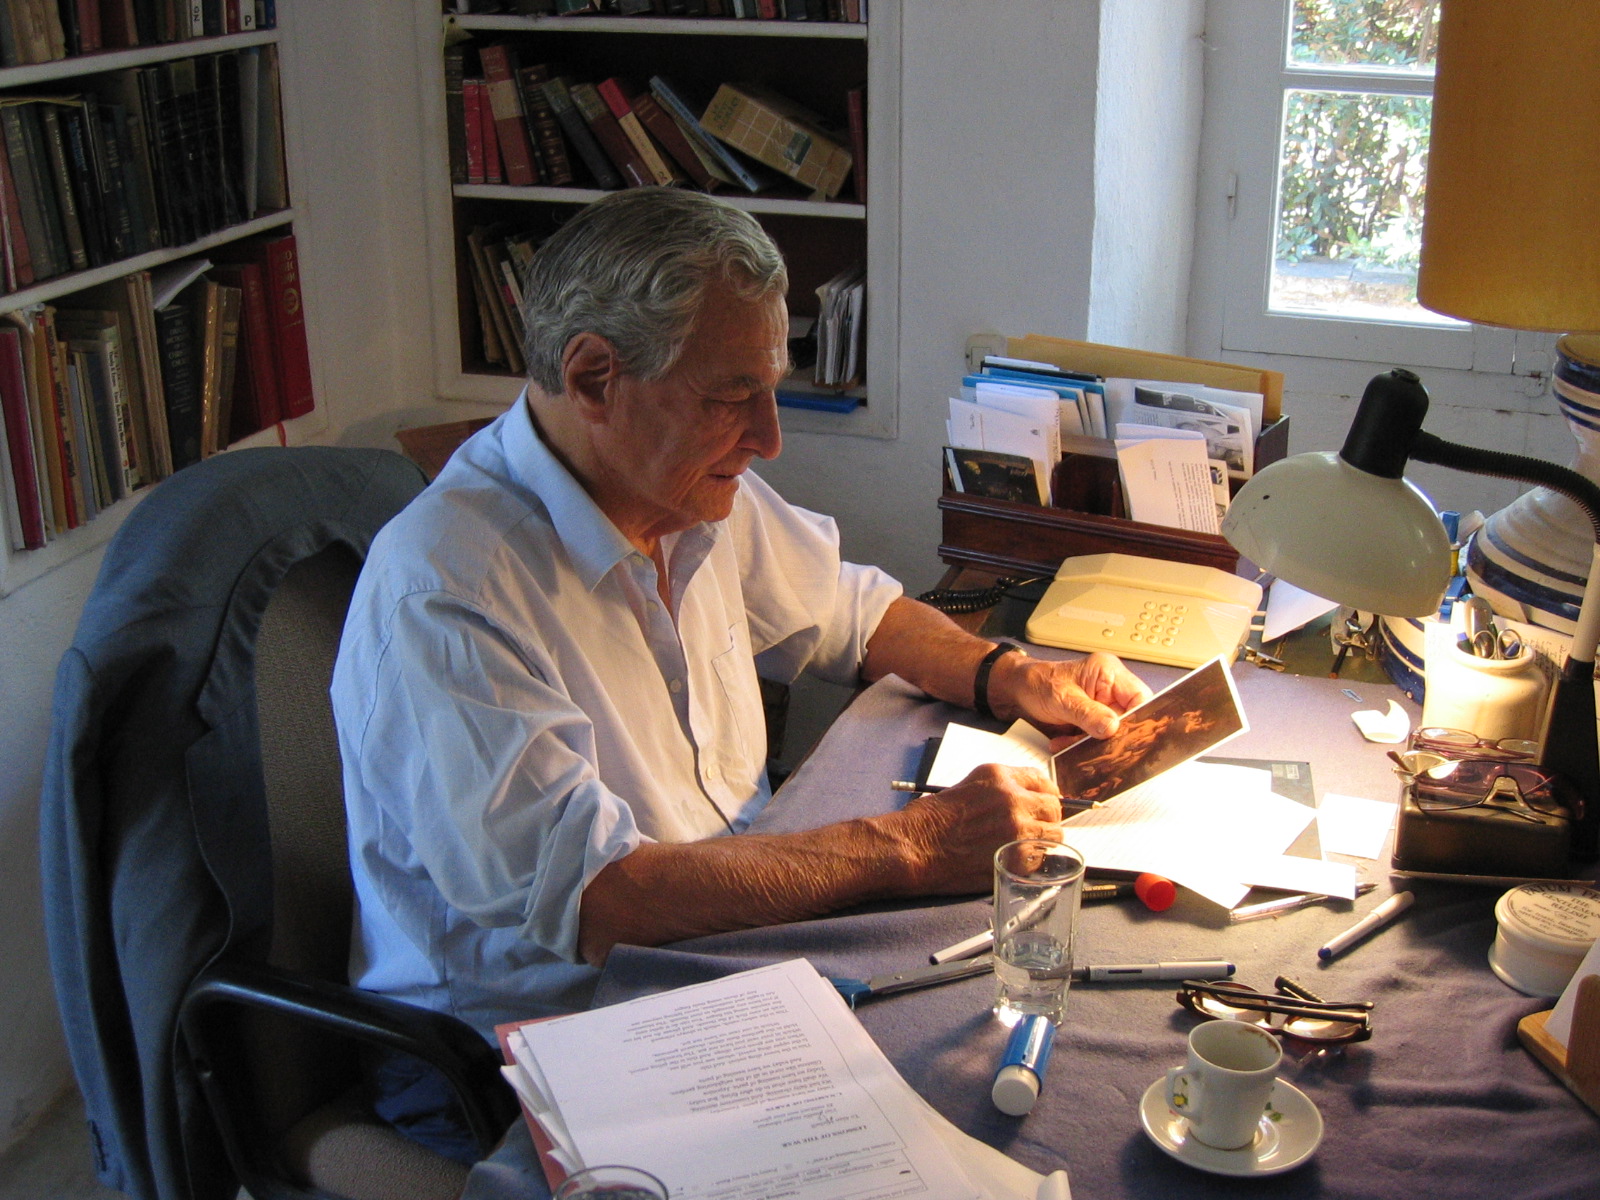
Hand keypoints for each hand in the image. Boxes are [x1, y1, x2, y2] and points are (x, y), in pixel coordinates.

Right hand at [889, 763, 1062, 894]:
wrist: (913, 847)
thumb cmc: (927, 821)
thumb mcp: (964, 789)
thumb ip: (997, 792)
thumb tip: (1021, 803)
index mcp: (998, 776)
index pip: (1042, 780)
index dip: (1046, 795)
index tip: (1044, 804)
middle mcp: (1012, 797)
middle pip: (1053, 807)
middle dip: (1047, 818)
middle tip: (1037, 830)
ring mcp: (1017, 828)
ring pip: (1054, 834)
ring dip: (1044, 841)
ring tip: (1025, 848)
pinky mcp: (1017, 857)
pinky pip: (1041, 859)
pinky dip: (1033, 863)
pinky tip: (1014, 862)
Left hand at [991, 650, 1151, 738]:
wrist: (1016, 690)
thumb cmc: (1038, 682)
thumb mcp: (1062, 698)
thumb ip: (1088, 714)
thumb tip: (1113, 728)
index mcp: (1109, 673)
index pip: (1140, 697)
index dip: (1138, 719)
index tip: (1127, 736)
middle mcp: (1110, 688)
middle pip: (1129, 717)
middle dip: (1114, 735)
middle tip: (1100, 747)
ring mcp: (1102, 704)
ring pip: (1113, 731)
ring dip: (1094, 742)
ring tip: (1071, 744)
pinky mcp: (1092, 719)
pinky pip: (1097, 736)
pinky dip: (1082, 744)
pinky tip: (1065, 744)